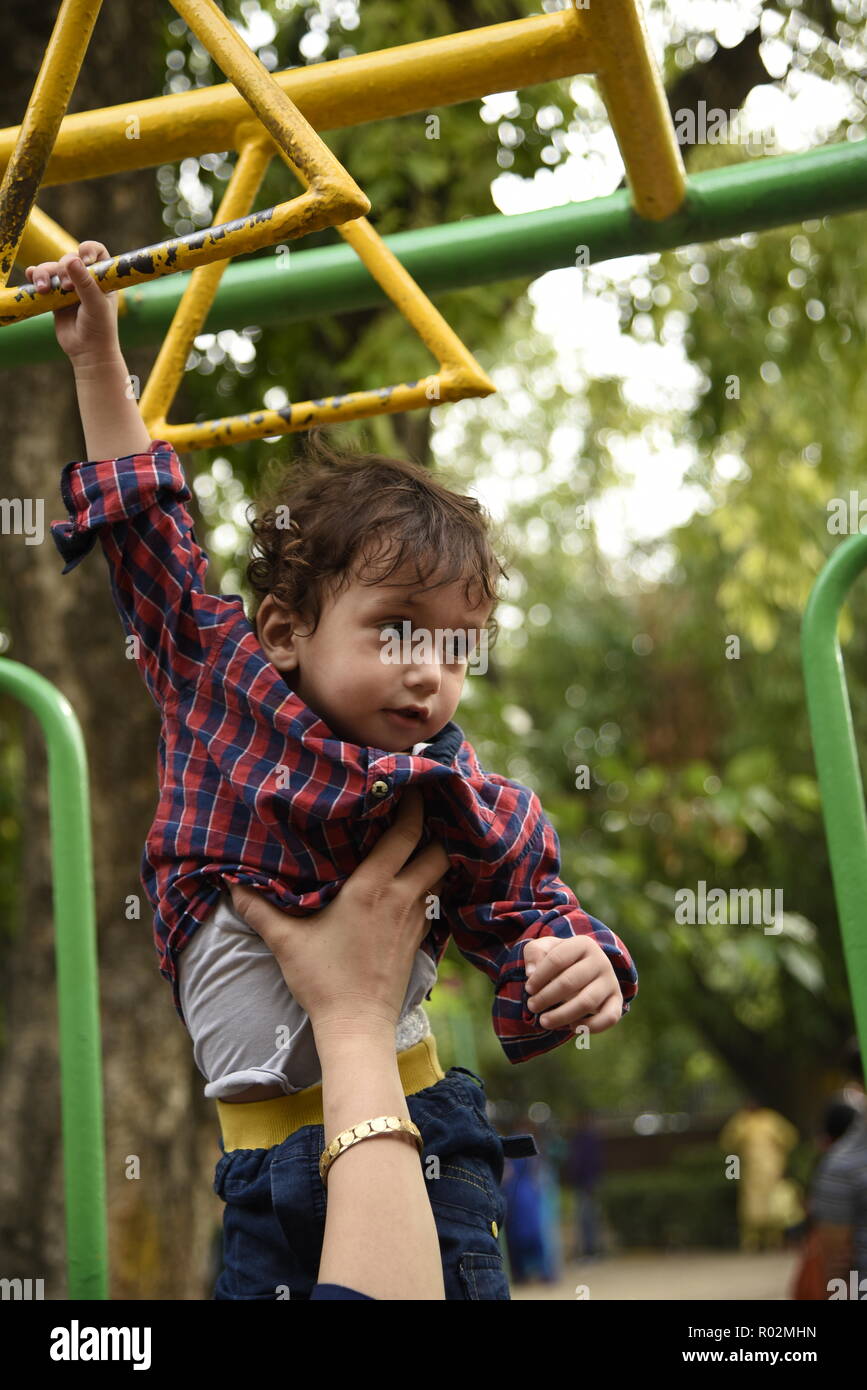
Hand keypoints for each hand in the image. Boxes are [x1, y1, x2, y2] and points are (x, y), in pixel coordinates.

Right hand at [24, 241, 119, 363]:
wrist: (88, 352)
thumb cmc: (100, 328)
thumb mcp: (96, 304)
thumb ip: (85, 282)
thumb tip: (72, 260)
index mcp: (102, 277)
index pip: (96, 252)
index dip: (88, 250)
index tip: (84, 258)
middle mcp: (86, 279)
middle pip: (69, 259)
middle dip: (64, 268)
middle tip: (67, 287)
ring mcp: (69, 288)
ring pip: (53, 269)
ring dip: (45, 273)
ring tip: (44, 289)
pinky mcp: (55, 297)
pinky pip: (43, 281)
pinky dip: (35, 277)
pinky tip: (31, 276)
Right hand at [228, 787, 449, 1037]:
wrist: (357, 1026)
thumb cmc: (322, 980)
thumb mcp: (286, 941)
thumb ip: (259, 908)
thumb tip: (229, 883)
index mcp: (372, 887)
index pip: (406, 834)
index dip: (414, 806)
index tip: (411, 786)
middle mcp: (401, 898)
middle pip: (437, 850)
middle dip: (433, 830)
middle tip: (418, 814)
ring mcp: (415, 920)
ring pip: (440, 875)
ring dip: (433, 858)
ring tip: (418, 844)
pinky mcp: (420, 940)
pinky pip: (435, 901)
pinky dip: (430, 886)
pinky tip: (414, 884)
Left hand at [524, 934, 622, 1033]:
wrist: (586, 967)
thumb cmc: (560, 959)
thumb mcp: (545, 948)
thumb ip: (534, 953)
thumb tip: (531, 973)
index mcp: (583, 944)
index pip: (557, 959)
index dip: (539, 977)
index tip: (528, 989)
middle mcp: (601, 961)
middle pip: (570, 982)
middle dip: (546, 997)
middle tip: (532, 1006)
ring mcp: (611, 982)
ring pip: (587, 1002)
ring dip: (562, 1015)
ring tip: (544, 1021)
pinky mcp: (617, 1001)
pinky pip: (609, 1018)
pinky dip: (590, 1026)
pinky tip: (572, 1027)